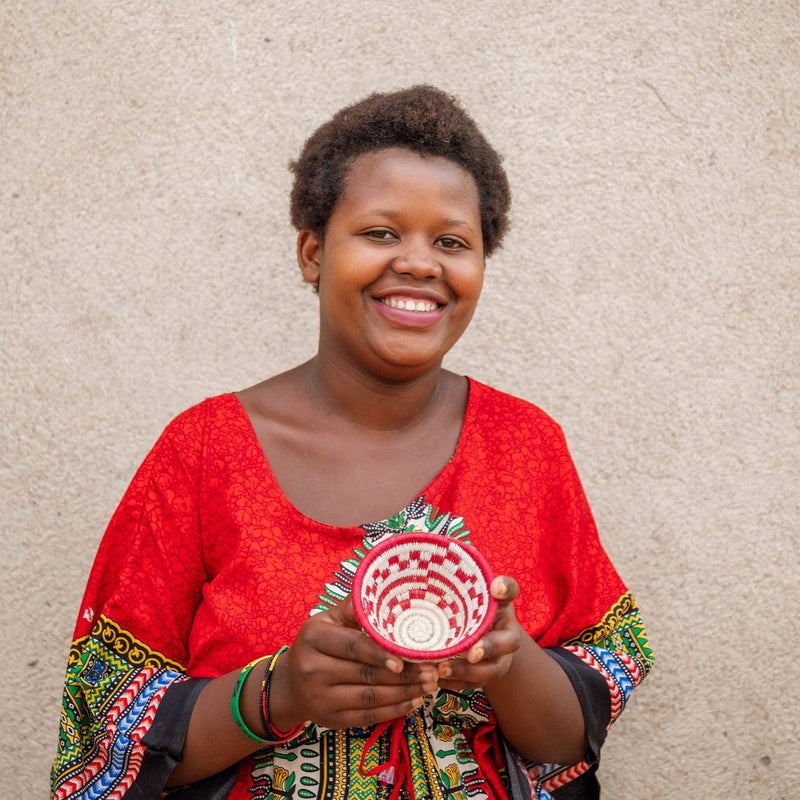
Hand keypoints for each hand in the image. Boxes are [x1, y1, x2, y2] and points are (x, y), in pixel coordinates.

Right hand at [271, 595, 438, 730]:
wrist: (290, 684)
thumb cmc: (316, 644)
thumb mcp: (327, 619)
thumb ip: (353, 608)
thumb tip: (383, 589)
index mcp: (314, 638)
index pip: (353, 646)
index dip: (380, 653)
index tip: (405, 658)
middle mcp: (313, 670)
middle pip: (366, 674)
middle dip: (403, 675)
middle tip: (432, 671)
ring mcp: (321, 698)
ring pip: (371, 698)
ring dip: (405, 693)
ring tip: (430, 684)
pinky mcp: (331, 720)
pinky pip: (368, 716)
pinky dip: (394, 710)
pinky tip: (414, 701)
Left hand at [435, 576, 521, 690]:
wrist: (481, 637)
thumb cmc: (472, 610)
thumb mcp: (471, 593)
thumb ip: (467, 579)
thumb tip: (457, 554)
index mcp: (503, 605)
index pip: (510, 591)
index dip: (505, 589)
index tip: (495, 589)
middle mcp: (507, 633)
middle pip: (506, 642)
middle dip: (489, 647)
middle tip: (471, 652)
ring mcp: (497, 659)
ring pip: (489, 671)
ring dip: (466, 672)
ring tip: (441, 669)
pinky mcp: (483, 677)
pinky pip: (471, 685)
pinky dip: (453, 683)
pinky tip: (435, 680)